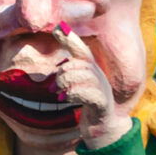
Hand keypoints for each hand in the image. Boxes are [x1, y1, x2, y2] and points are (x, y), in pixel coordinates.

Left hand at [52, 23, 131, 149]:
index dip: (71, 39)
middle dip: (63, 72)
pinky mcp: (102, 104)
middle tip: (53, 87)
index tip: (58, 27)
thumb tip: (58, 66)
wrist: (102, 127)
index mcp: (91, 70)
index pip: (81, 50)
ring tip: (58, 93)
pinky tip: (64, 98)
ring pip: (82, 76)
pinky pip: (88, 93)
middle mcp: (98, 76)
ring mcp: (102, 89)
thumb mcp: (77, 86)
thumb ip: (68, 74)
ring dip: (65, 83)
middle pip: (79, 64)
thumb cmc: (87, 103)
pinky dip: (73, 93)